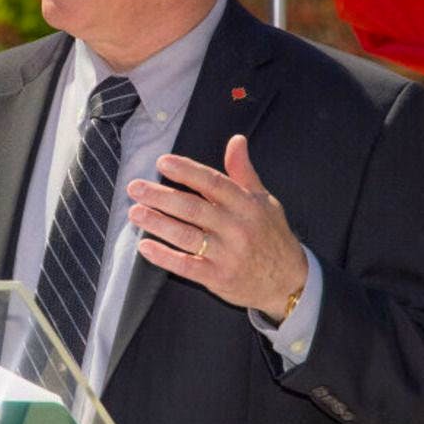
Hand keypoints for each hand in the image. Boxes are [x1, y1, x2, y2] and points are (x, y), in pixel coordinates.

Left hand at [127, 134, 307, 319]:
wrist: (289, 282)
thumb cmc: (271, 236)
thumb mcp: (264, 201)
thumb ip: (243, 172)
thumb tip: (236, 140)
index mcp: (246, 205)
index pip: (213, 183)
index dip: (187, 171)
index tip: (162, 162)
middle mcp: (237, 228)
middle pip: (193, 208)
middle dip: (161, 196)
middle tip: (136, 187)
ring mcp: (227, 255)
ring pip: (186, 236)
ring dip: (158, 223)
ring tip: (134, 212)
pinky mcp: (218, 278)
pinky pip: (187, 266)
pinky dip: (164, 257)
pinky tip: (145, 246)